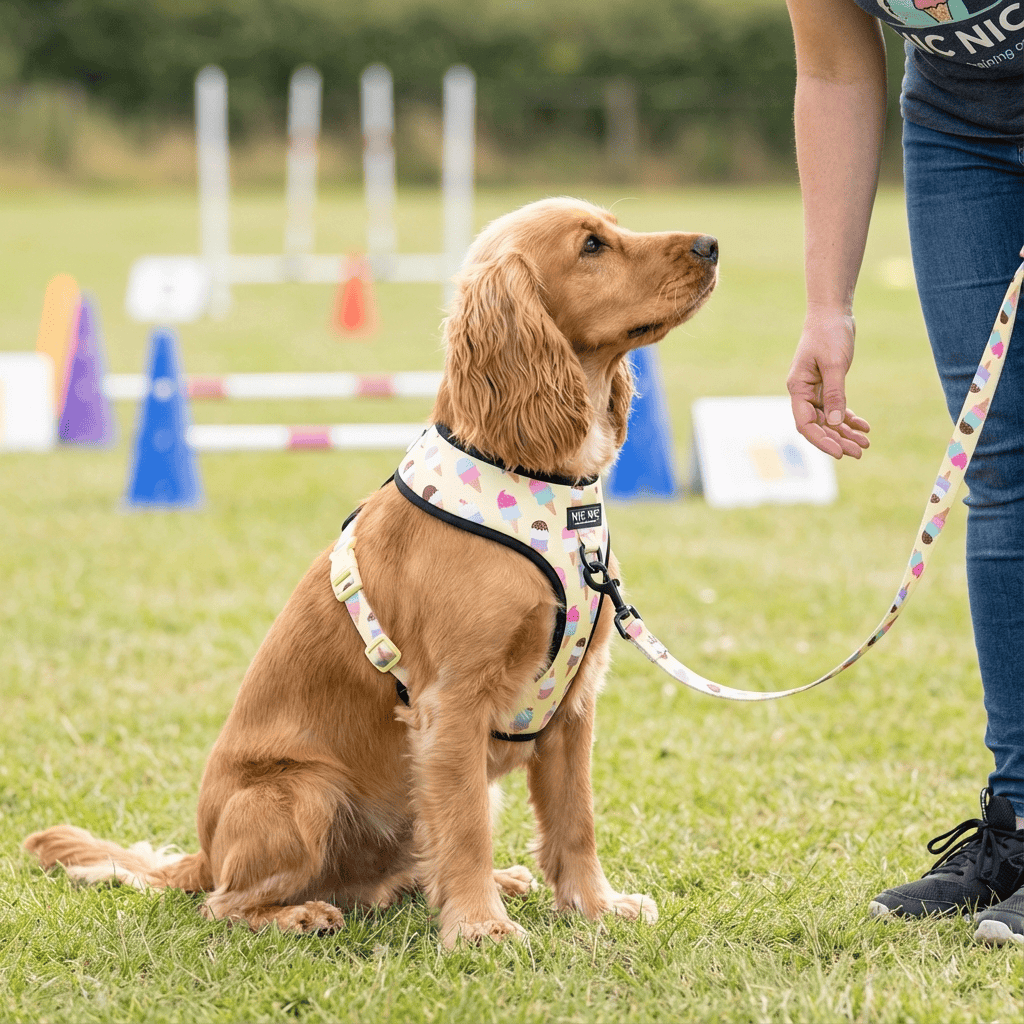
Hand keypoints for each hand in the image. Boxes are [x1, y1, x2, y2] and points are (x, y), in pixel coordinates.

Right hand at [787, 306, 870, 459]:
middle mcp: (804, 392)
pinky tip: (864, 427)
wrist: (832, 313)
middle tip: (860, 452)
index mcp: (798, 388)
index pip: (806, 423)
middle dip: (838, 440)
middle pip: (819, 425)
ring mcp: (815, 390)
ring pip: (829, 419)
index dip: (821, 440)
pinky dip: (849, 418)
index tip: (839, 453)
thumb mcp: (835, 364)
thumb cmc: (829, 334)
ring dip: (845, 432)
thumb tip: (837, 423)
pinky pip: (837, 408)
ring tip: (865, 443)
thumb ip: (835, 394)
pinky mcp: (827, 385)